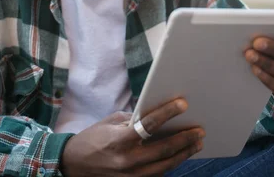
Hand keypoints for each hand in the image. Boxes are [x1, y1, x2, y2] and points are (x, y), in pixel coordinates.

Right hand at [60, 99, 204, 176]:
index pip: (150, 124)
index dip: (168, 112)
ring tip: (197, 143)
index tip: (183, 104)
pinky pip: (157, 175)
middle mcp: (127, 160)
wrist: (73, 165)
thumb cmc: (92, 139)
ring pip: (165, 165)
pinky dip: (170, 164)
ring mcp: (131, 175)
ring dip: (183, 154)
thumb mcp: (110, 122)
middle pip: (164, 149)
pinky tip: (180, 155)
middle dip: (185, 138)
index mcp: (120, 139)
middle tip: (199, 130)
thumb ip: (133, 120)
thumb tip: (157, 116)